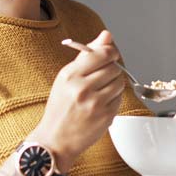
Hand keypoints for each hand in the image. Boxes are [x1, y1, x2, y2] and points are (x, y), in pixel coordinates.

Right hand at [30, 30, 125, 161]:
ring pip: (120, 82)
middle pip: (114, 67)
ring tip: (101, 92)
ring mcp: (95, 103)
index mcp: (70, 75)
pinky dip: (114, 99)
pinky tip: (102, 103)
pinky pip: (120, 98)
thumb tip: (107, 35)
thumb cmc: (60, 108)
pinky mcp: (106, 116)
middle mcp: (82, 88)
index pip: (101, 54)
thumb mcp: (66, 78)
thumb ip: (87, 55)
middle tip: (102, 78)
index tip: (110, 55)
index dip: (110, 52)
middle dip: (112, 70)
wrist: (55, 140)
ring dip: (114, 85)